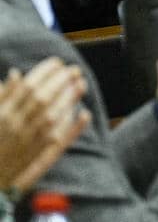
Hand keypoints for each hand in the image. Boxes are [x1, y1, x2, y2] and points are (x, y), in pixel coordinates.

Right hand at [0, 59, 89, 192]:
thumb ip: (2, 96)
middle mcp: (15, 128)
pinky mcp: (38, 159)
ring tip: (82, 84)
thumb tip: (15, 74)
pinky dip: (72, 128)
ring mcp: (28, 143)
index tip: (57, 62)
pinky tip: (84, 114)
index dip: (44, 73)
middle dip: (60, 82)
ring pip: (53, 117)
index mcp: (2, 115)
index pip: (27, 88)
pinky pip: (59, 141)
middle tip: (74, 69)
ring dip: (69, 99)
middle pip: (42, 100)